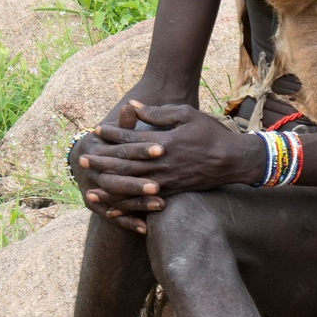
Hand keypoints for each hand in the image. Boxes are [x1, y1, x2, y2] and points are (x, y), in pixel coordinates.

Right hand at [69, 122, 160, 234]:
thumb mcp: (117, 128)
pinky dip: (128, 222)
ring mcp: (95, 189)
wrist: (84, 157)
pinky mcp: (99, 206)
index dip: (141, 149)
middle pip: (116, 178)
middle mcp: (92, 170)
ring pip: (117, 198)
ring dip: (138, 203)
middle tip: (158, 185)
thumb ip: (126, 123)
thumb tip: (131, 107)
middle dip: (138, 183)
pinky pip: (114, 216)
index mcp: (96, 147)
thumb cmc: (108, 138)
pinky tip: (145, 228)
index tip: (162, 148)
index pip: (122, 150)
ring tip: (160, 204)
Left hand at [79, 102, 262, 232]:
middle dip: (102, 161)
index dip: (112, 134)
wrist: (234, 160)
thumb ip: (158, 113)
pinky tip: (112, 209)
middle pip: (124, 164)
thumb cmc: (211, 133)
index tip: (97, 131)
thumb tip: (133, 106)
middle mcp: (161, 164)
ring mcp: (166, 181)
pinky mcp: (171, 193)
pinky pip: (144, 203)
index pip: (130, 138)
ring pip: (130, 186)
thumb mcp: (186, 115)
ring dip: (108, 187)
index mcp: (164, 142)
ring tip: (89, 187)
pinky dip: (127, 206)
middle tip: (82, 160)